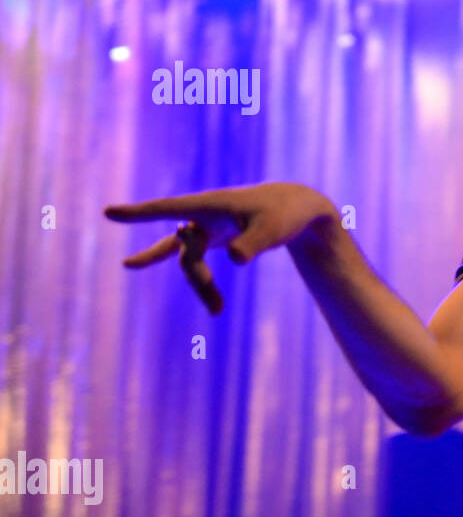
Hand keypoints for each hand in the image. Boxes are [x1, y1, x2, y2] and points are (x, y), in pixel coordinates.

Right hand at [104, 183, 338, 314]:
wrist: (300, 208)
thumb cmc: (286, 214)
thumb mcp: (272, 230)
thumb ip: (252, 244)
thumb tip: (233, 259)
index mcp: (212, 204)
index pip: (168, 209)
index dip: (139, 214)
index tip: (109, 213)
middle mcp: (203, 214)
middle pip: (185, 251)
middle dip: (199, 279)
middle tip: (218, 308)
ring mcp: (207, 226)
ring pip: (188, 260)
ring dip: (202, 286)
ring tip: (219, 311)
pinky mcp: (216, 238)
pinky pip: (194, 260)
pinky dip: (199, 281)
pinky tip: (210, 305)